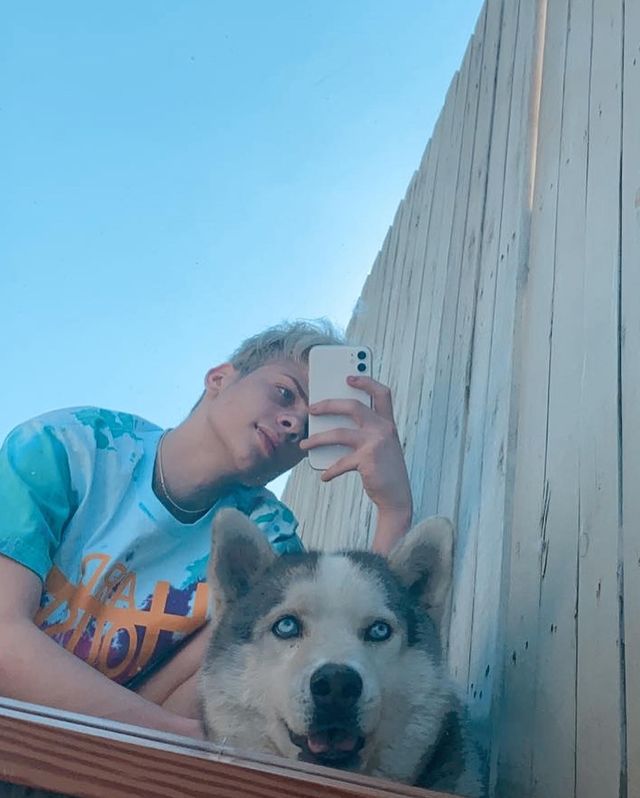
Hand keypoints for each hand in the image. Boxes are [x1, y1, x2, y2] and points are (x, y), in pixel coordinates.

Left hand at [299, 375, 412, 549]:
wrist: (397, 497)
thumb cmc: (384, 471)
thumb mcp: (379, 447)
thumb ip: (364, 433)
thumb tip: (330, 424)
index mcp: (388, 423)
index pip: (382, 393)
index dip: (366, 382)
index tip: (349, 377)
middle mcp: (384, 429)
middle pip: (353, 406)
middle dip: (329, 405)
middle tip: (311, 409)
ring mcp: (376, 443)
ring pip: (339, 433)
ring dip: (317, 439)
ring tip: (303, 445)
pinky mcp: (367, 459)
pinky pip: (341, 462)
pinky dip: (330, 470)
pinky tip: (324, 476)